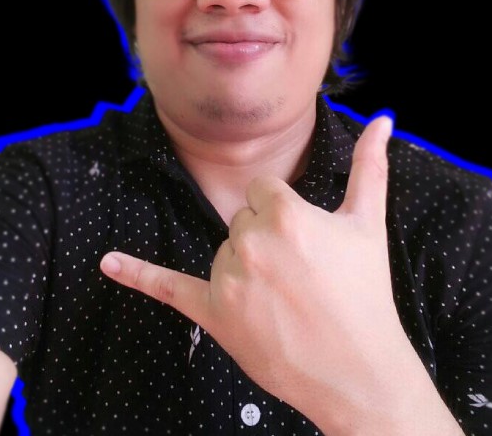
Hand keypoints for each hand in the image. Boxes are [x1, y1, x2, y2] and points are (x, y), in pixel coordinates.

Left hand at [100, 116, 430, 431]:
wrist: (359, 370)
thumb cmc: (366, 294)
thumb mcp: (368, 223)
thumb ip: (371, 165)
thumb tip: (383, 119)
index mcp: (284, 212)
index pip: (263, 191)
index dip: (284, 214)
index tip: (304, 243)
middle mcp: (250, 240)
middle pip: (241, 219)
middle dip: (265, 240)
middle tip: (299, 276)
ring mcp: (228, 278)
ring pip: (224, 251)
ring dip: (245, 268)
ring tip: (283, 299)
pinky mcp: (213, 313)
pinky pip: (167, 286)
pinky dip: (136, 273)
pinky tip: (108, 262)